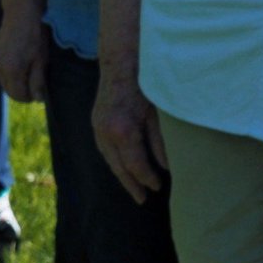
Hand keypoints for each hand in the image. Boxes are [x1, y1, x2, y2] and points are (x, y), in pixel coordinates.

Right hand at [0, 0, 48, 102]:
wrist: (21, 12)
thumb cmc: (36, 35)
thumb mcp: (41, 59)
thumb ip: (38, 81)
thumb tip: (38, 99)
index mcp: (12, 69)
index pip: (18, 95)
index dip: (29, 98)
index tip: (38, 93)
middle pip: (9, 90)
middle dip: (21, 91)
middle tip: (35, 85)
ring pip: (3, 81)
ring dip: (15, 82)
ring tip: (28, 72)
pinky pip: (0, 71)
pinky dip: (9, 73)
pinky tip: (18, 62)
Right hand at [92, 73, 165, 204]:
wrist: (120, 63)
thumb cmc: (145, 85)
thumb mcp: (159, 115)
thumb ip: (161, 143)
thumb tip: (167, 167)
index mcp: (123, 131)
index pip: (135, 164)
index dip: (147, 178)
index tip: (158, 187)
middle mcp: (105, 132)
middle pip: (118, 166)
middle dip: (131, 183)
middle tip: (142, 199)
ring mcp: (97, 126)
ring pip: (108, 158)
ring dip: (120, 174)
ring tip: (132, 186)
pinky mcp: (95, 121)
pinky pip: (103, 147)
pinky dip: (113, 160)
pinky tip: (121, 165)